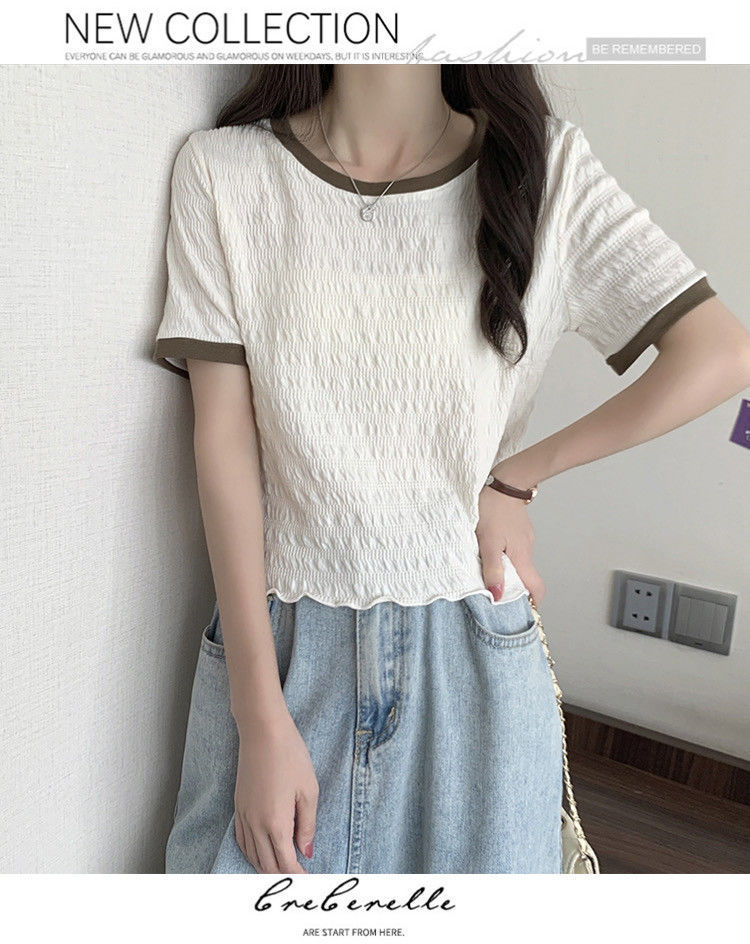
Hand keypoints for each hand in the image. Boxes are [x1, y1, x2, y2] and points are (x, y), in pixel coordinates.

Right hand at [234, 706, 318, 872]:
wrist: (263, 731)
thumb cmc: (290, 756)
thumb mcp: (308, 790)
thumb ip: (307, 825)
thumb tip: (306, 851)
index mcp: (276, 822)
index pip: (286, 862)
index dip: (298, 875)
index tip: (310, 879)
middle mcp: (255, 824)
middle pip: (267, 864)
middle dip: (283, 876)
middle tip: (298, 879)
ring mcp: (243, 815)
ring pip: (251, 855)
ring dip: (266, 867)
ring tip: (282, 870)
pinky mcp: (238, 805)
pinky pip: (241, 840)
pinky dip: (250, 853)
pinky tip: (259, 853)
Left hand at [476, 485, 544, 602]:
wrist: (502, 482)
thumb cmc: (493, 509)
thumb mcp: (487, 542)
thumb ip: (493, 569)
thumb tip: (498, 595)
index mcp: (522, 556)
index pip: (536, 586)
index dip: (533, 601)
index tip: (523, 610)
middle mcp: (527, 549)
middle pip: (524, 576)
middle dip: (512, 585)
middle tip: (493, 588)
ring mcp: (524, 538)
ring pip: (517, 560)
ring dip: (504, 566)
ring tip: (486, 565)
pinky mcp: (518, 529)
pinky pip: (512, 547)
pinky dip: (503, 552)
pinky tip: (489, 546)